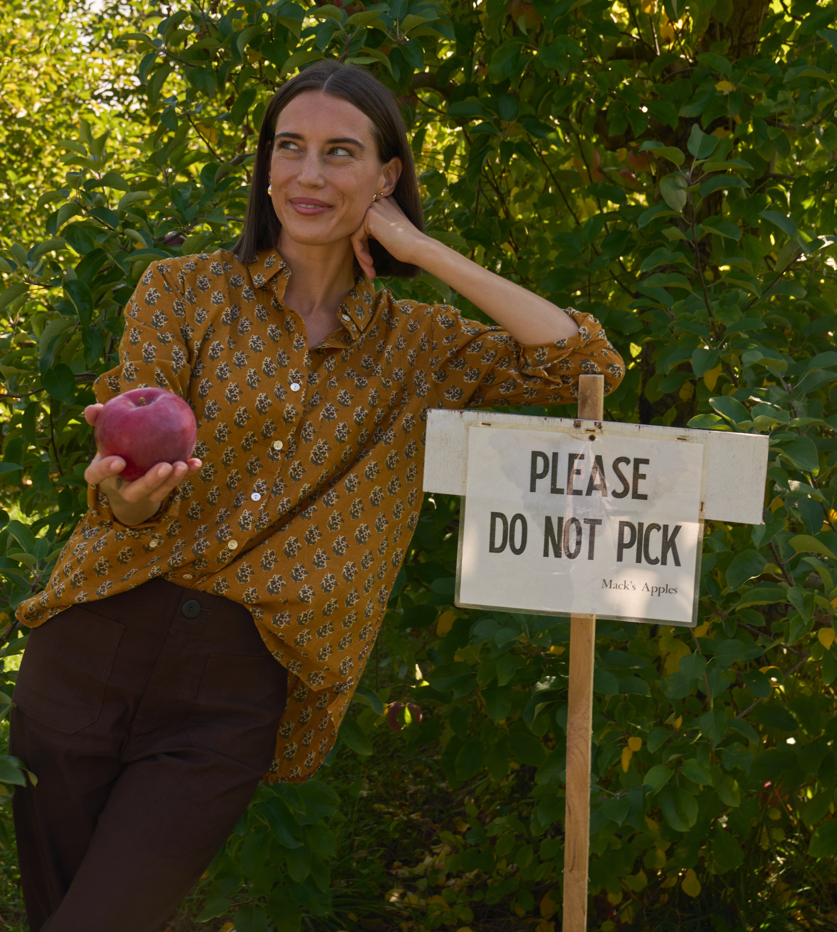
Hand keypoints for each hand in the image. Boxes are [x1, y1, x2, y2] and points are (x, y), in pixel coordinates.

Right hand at [84, 404, 201, 526]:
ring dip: (171, 481)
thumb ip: (99, 419)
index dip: (105, 470)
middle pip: (134, 492)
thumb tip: (92, 408)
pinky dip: (187, 474)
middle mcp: (123, 488)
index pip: (96, 476)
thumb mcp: (106, 432)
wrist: (130, 467)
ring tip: (182, 465)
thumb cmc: (116, 443)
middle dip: (150, 482)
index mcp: (103, 474)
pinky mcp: (162, 490)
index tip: (119, 461)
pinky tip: (196, 462)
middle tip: (164, 467)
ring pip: (157, 493)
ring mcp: (144, 492)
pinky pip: (175, 484)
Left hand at [350, 195, 425, 278]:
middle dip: (362, 251)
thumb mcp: (390, 232)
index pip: (365, 225)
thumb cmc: (408, 245)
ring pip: (356, 235)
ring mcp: (373, 208)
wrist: (418, 247)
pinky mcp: (369, 217)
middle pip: (359, 229)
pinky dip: (361, 253)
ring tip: (370, 270)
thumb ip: (376, 228)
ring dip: (361, 255)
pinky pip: (355, 238)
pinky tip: (370, 263)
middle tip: (369, 268)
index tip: (371, 262)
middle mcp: (378, 202)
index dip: (366, 245)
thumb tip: (357, 238)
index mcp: (384, 203)